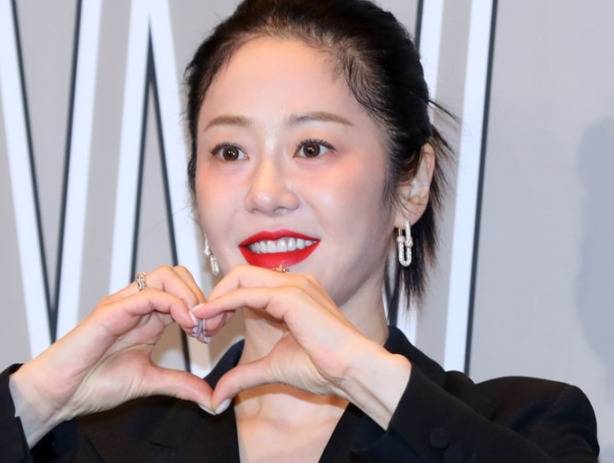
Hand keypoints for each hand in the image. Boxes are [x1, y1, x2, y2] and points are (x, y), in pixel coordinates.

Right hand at [9, 265, 213, 445]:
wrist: (59, 395)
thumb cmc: (95, 384)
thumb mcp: (149, 382)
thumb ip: (180, 384)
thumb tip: (210, 398)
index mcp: (148, 317)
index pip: (183, 290)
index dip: (204, 306)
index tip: (212, 332)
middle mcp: (137, 305)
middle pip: (177, 275)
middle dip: (199, 295)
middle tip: (206, 326)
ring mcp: (124, 305)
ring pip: (165, 276)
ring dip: (188, 295)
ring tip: (195, 324)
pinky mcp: (111, 311)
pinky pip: (148, 294)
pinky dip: (173, 303)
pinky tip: (184, 323)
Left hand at [193, 265, 410, 425]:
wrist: (352, 370)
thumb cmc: (324, 367)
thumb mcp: (272, 369)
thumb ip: (243, 376)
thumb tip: (217, 395)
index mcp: (292, 294)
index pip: (247, 285)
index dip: (222, 303)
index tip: (207, 327)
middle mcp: (293, 283)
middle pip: (239, 275)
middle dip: (214, 297)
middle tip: (199, 325)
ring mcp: (293, 285)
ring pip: (240, 277)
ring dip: (216, 299)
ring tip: (202, 325)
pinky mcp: (291, 296)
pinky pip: (247, 292)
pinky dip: (223, 303)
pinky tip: (210, 318)